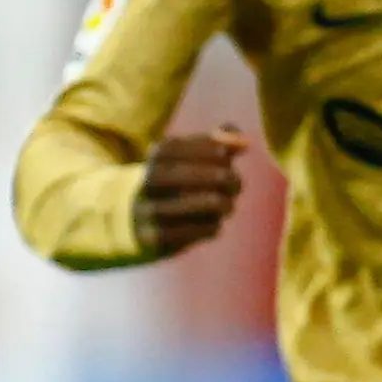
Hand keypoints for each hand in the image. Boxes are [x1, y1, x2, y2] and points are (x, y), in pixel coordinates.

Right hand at [133, 127, 250, 258]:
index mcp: (155, 157)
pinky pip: (198, 230)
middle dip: (222, 177)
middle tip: (236, 182)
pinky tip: (213, 222)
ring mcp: (150, 211)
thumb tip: (244, 143)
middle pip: (189, 174)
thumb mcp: (192, 157)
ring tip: (228, 204)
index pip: (184, 146)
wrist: (137, 221)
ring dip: (223, 203)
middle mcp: (149, 182)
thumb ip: (219, 142)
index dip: (209, 148)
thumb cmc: (177, 182)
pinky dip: (212, 225)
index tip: (226, 154)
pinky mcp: (157, 238)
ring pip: (200, 204)